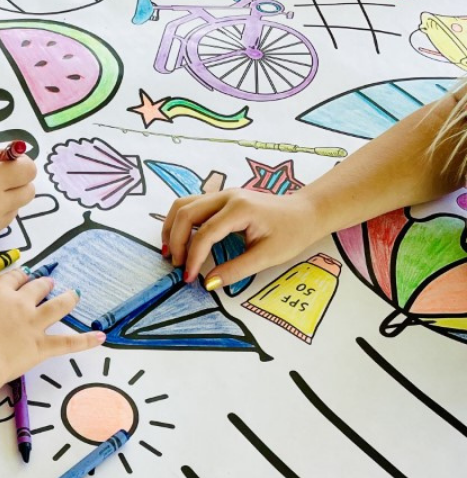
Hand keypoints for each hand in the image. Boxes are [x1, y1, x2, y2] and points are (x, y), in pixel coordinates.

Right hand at [0, 268, 104, 381]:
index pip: (13, 278)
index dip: (19, 276)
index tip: (22, 276)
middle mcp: (20, 303)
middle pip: (36, 287)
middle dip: (44, 283)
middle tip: (48, 282)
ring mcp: (33, 324)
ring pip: (57, 305)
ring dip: (68, 298)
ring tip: (75, 294)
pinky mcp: (42, 346)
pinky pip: (68, 342)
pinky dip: (86, 341)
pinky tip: (101, 337)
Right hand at [162, 189, 324, 287]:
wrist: (306, 212)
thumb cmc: (292, 233)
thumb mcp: (267, 256)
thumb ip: (236, 270)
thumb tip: (209, 283)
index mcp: (240, 209)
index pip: (205, 233)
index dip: (193, 257)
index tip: (189, 278)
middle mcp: (227, 196)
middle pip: (186, 213)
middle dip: (176, 241)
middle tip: (177, 266)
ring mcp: (223, 194)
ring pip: (183, 204)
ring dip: (172, 228)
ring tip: (172, 252)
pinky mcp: (221, 198)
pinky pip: (191, 205)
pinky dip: (180, 222)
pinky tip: (181, 240)